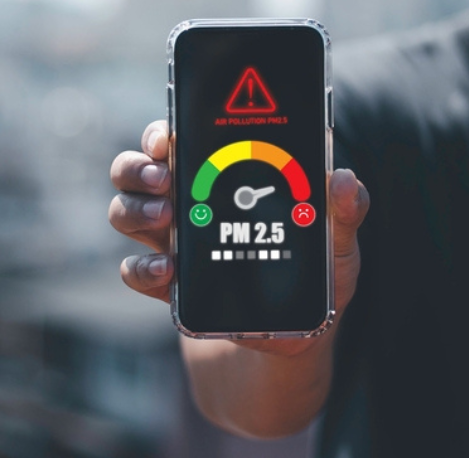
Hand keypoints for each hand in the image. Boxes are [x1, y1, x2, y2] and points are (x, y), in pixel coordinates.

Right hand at [109, 120, 368, 355]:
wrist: (295, 335)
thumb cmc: (316, 272)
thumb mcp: (338, 240)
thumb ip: (345, 209)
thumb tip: (344, 179)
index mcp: (219, 176)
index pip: (175, 139)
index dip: (161, 132)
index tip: (170, 137)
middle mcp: (184, 200)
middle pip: (134, 169)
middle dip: (138, 168)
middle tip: (164, 180)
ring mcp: (169, 241)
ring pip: (123, 211)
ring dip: (135, 210)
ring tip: (166, 219)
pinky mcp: (167, 283)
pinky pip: (133, 270)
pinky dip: (142, 268)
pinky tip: (167, 270)